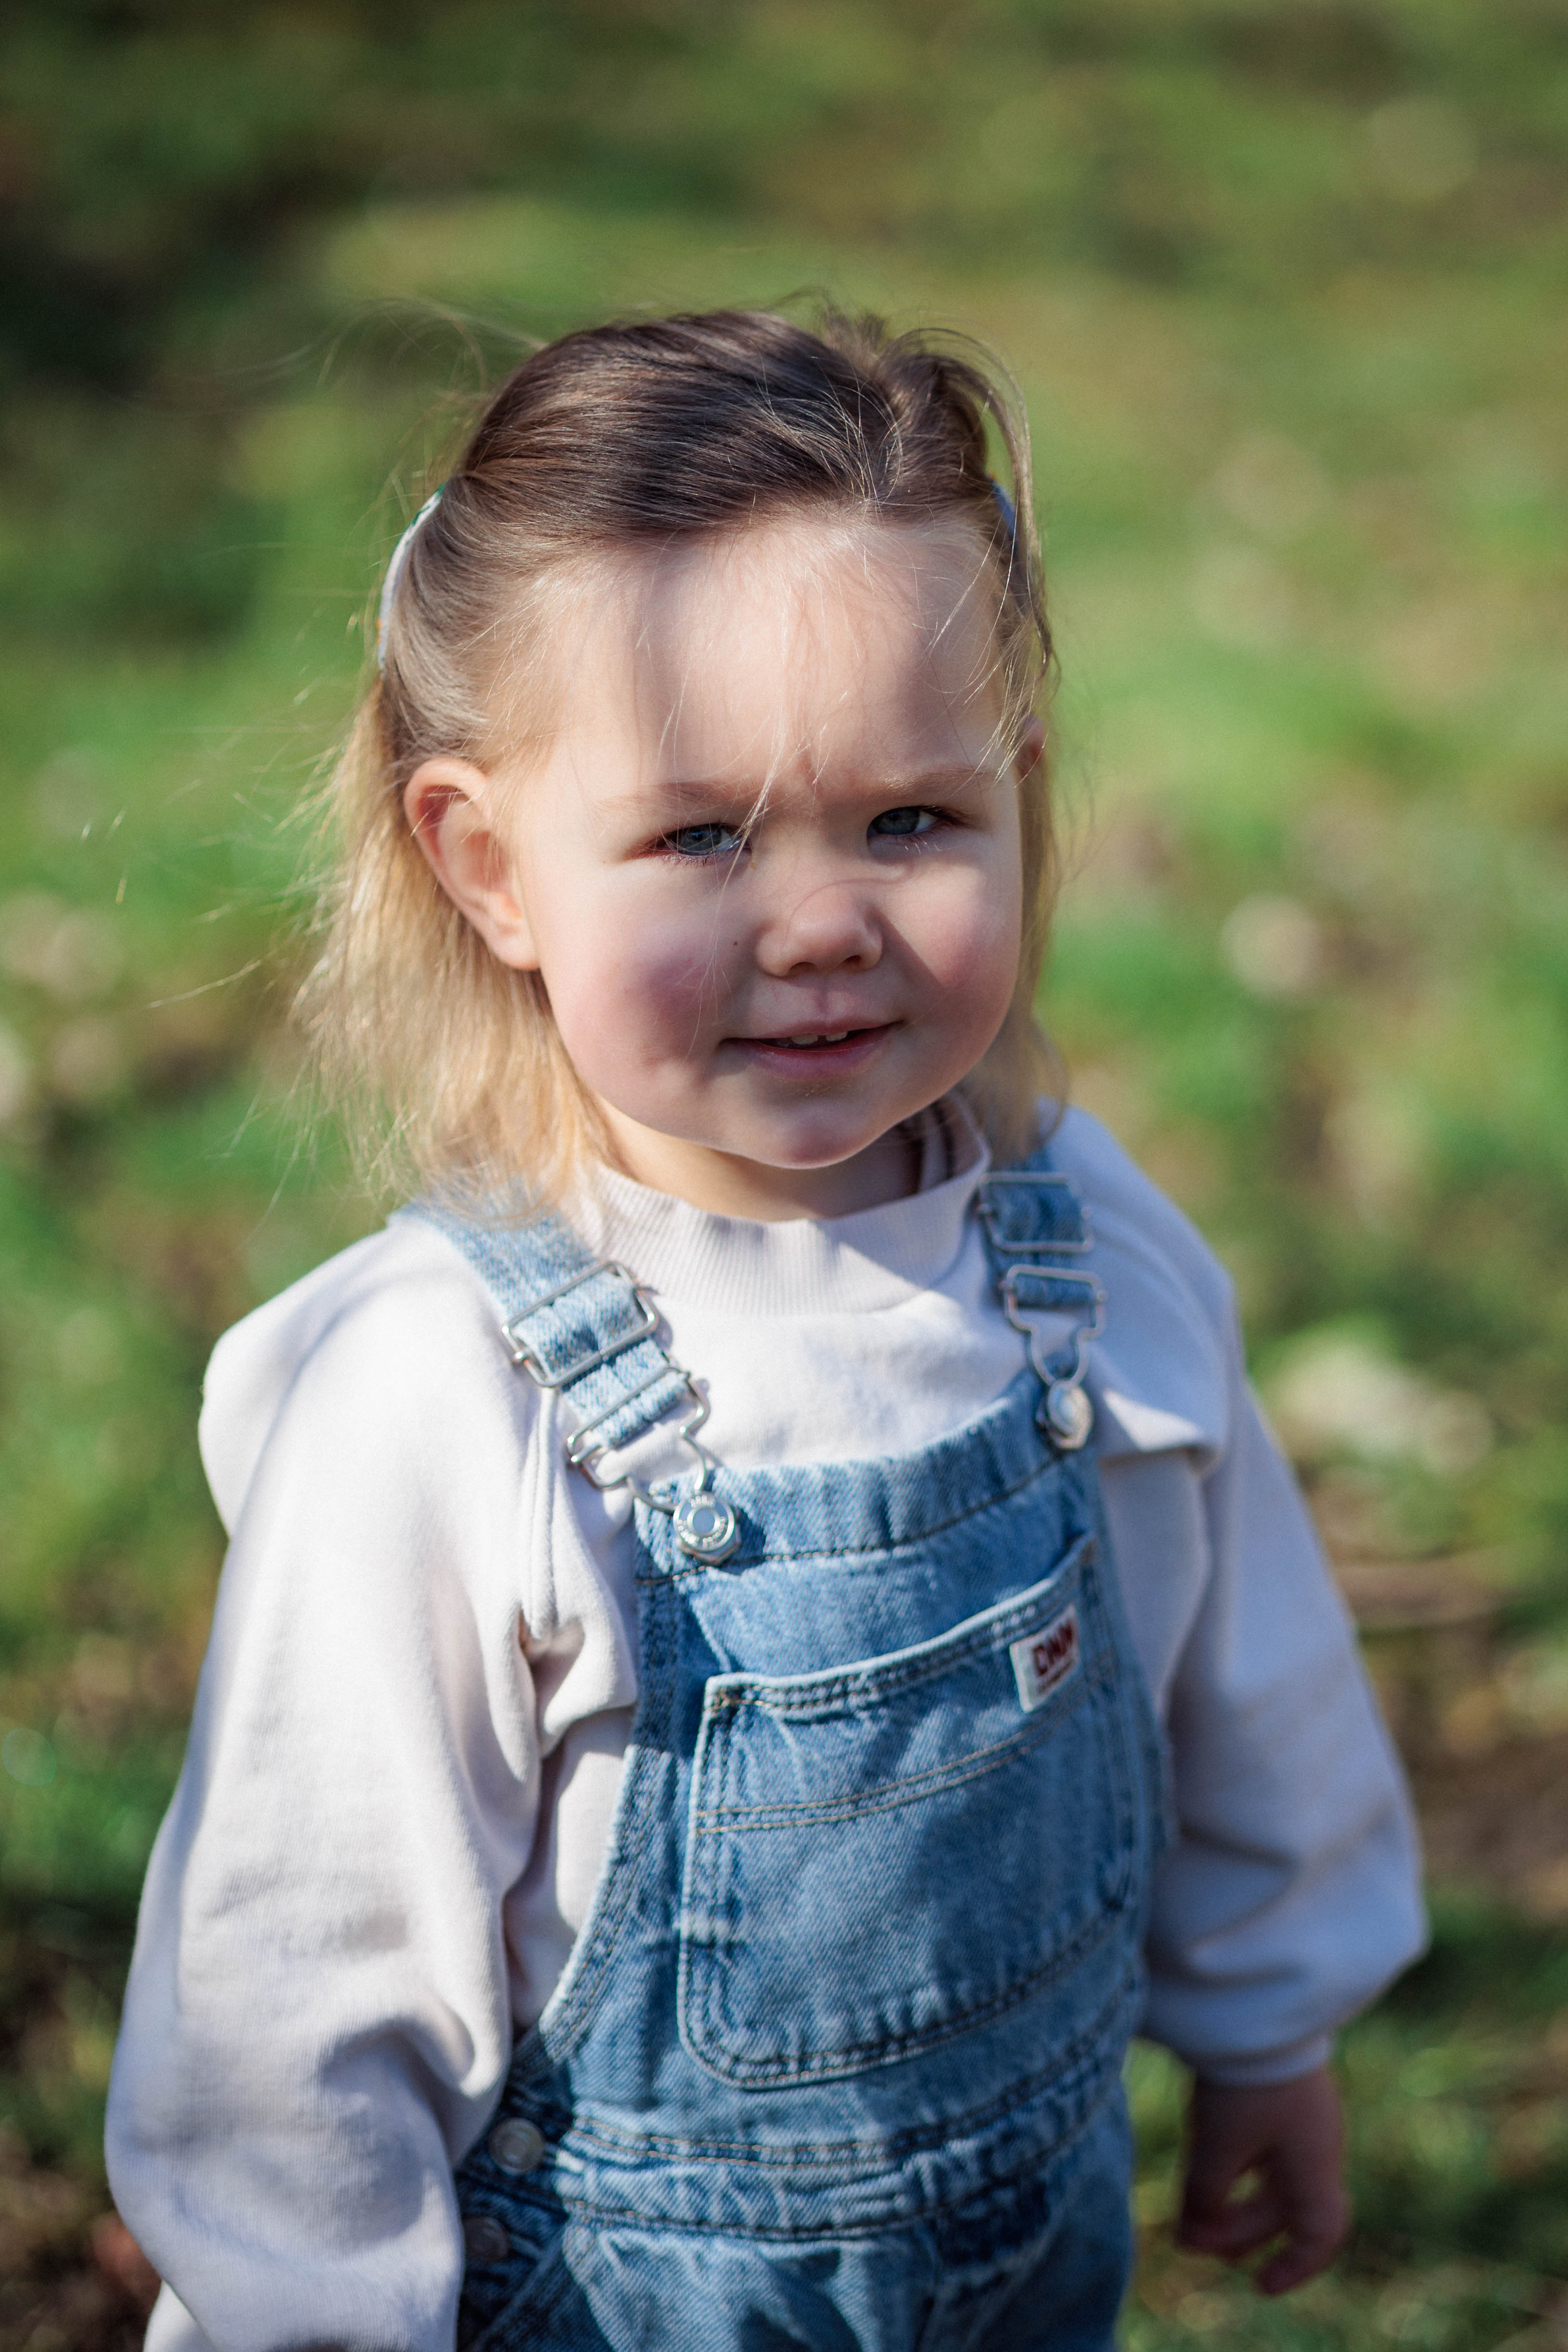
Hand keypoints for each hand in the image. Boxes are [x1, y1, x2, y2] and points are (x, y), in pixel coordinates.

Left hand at [1175, 2065, 1348, 2294]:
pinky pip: (1258, 2141)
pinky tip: (1200, 2163)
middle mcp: (1314, 2141)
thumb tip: (1191, 2236)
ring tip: (1191, 2216)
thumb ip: (1206, 2196)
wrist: (1254, 1998)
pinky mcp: (1275, 2086)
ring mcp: (1297, 2111)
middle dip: (1239, 2230)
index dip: (1295, 2266)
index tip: (1259, 2286)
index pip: (1322, 2232)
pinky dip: (1230, 2163)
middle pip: (1283, 2206)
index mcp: (1314, 2162)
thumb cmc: (1245, 2079)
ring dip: (1231, 2198)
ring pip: (1268, 2174)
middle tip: (1192, 2242)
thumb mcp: (1220, 2144)